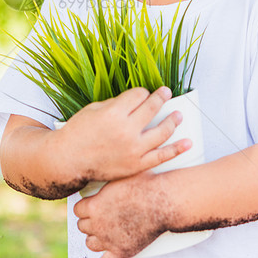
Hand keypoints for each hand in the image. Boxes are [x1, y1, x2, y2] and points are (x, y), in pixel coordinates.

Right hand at [57, 86, 191, 182]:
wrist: (69, 160)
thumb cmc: (78, 133)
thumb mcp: (94, 109)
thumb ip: (117, 104)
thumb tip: (136, 100)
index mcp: (114, 113)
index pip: (138, 95)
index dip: (141, 92)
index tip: (141, 94)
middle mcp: (126, 130)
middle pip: (152, 108)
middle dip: (160, 97)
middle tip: (166, 93)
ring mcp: (133, 149)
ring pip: (162, 131)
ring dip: (173, 120)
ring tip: (178, 115)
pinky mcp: (136, 165)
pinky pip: (161, 156)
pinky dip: (176, 149)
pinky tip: (188, 142)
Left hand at [74, 171, 169, 257]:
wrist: (162, 201)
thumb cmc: (144, 185)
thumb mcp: (119, 176)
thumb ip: (106, 183)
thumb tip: (102, 174)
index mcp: (93, 206)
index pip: (77, 210)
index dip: (86, 207)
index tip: (93, 205)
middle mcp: (97, 225)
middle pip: (82, 226)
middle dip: (90, 222)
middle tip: (102, 217)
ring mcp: (108, 239)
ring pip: (90, 244)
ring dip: (95, 239)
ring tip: (105, 232)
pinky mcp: (122, 251)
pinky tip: (110, 254)